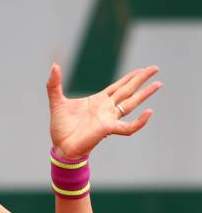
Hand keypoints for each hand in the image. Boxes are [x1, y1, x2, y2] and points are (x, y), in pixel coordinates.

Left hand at [47, 64, 161, 158]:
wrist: (61, 147)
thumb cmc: (60, 127)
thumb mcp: (56, 102)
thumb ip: (54, 85)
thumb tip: (54, 65)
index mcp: (98, 100)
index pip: (118, 86)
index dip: (129, 77)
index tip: (141, 69)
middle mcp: (106, 108)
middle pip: (128, 90)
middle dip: (141, 79)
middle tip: (156, 68)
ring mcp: (108, 118)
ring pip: (131, 103)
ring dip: (145, 94)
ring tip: (158, 84)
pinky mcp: (107, 129)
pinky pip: (128, 127)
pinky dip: (139, 122)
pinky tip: (149, 113)